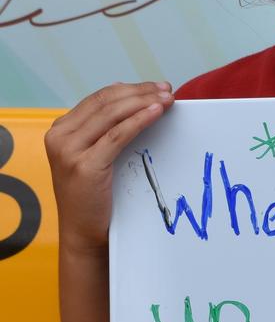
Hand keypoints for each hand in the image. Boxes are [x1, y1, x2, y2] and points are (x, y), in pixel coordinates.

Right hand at [45, 82, 173, 251]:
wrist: (84, 233)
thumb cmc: (95, 195)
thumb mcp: (94, 156)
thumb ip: (104, 131)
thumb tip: (135, 99)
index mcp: (60, 129)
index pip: (99, 98)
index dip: (131, 89)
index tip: (157, 87)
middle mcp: (59, 136)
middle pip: (106, 101)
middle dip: (141, 92)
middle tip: (168, 90)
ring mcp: (69, 151)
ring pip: (112, 114)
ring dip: (143, 102)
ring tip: (167, 99)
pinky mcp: (85, 165)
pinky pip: (118, 135)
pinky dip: (139, 120)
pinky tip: (156, 113)